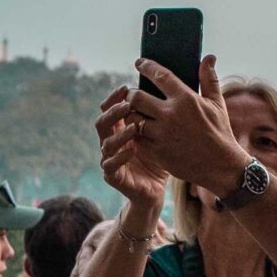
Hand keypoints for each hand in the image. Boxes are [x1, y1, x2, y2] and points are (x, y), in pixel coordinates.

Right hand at [95, 85, 168, 206]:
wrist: (156, 190)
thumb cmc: (159, 159)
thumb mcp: (162, 134)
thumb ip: (161, 115)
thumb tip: (173, 89)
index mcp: (120, 130)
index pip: (111, 109)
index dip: (115, 97)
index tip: (126, 86)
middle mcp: (111, 142)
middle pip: (103, 122)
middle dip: (114, 112)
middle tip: (128, 104)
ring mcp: (110, 159)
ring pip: (106, 143)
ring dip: (119, 133)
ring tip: (134, 126)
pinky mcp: (113, 176)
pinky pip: (110, 165)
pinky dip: (120, 157)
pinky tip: (132, 150)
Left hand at [127, 56, 247, 194]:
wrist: (221, 166)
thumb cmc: (220, 133)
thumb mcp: (217, 104)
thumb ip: (209, 79)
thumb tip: (209, 57)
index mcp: (186, 99)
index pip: (159, 75)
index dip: (147, 66)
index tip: (140, 63)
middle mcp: (171, 115)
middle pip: (136, 97)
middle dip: (131, 94)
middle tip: (133, 95)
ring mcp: (161, 134)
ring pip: (132, 118)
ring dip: (130, 115)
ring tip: (134, 113)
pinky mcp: (156, 151)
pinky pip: (136, 138)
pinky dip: (135, 133)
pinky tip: (139, 131)